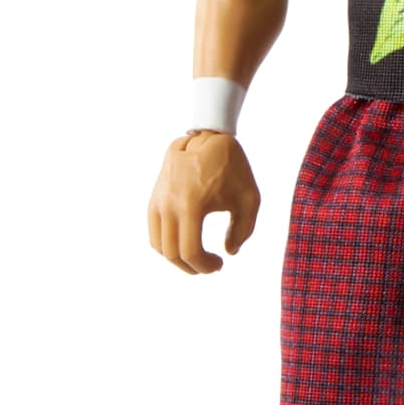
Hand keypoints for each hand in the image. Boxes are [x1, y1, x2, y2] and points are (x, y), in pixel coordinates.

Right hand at [147, 131, 260, 273]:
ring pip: (158, 246)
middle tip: (211, 266)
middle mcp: (169, 204)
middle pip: (172, 254)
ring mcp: (157, 201)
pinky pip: (153, 232)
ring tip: (199, 258)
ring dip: (178, 259)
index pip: (191, 251)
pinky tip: (186, 244)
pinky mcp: (154, 197)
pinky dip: (167, 245)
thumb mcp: (249, 199)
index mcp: (192, 205)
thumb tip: (228, 252)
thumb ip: (243, 230)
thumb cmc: (234, 168)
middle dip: (193, 268)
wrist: (209, 137)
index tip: (221, 264)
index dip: (205, 266)